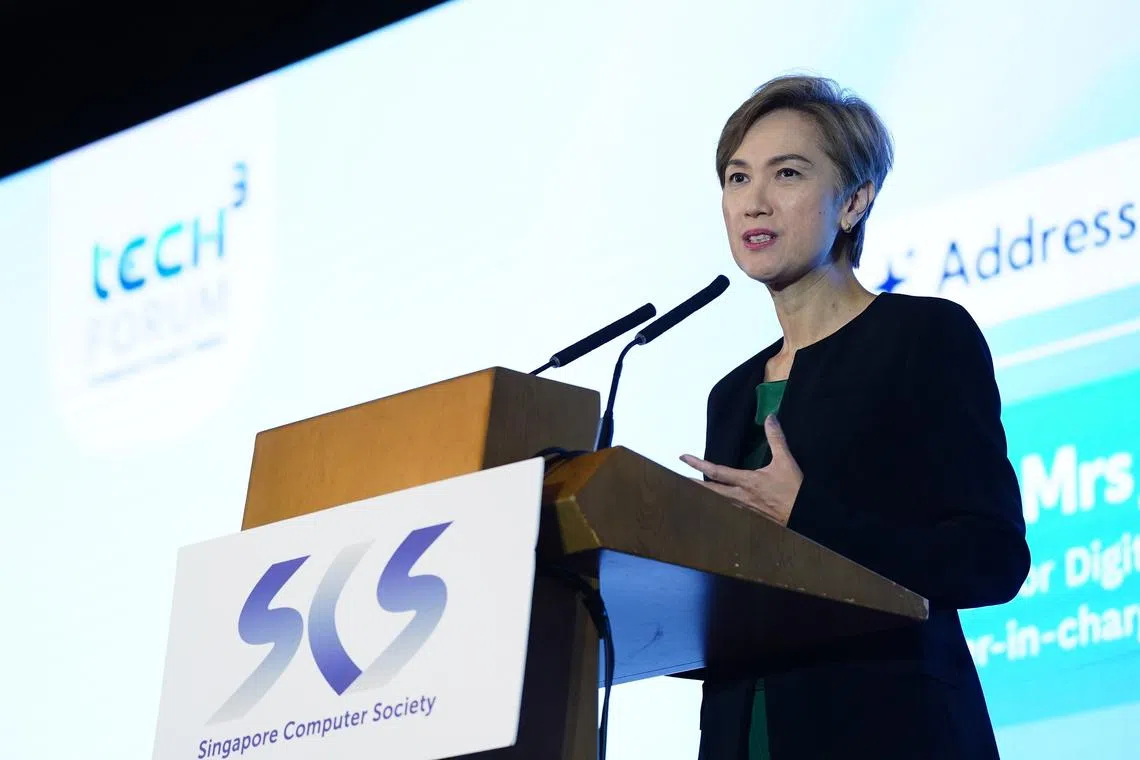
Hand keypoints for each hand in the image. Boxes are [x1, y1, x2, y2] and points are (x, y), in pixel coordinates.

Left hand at [680, 415, 803, 525]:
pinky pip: (731, 506)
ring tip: (696, 488)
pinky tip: (721, 500)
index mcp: (747, 482)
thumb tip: (770, 418)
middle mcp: (741, 496)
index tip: (683, 458)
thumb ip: (776, 439)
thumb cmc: (794, 491)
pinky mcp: (752, 513)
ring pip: (719, 500)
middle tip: (679, 479)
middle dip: (693, 484)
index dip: (698, 464)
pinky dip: (721, 501)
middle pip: (710, 490)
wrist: (805, 516)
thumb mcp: (786, 461)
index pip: (716, 472)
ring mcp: (745, 507)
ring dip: (706, 493)